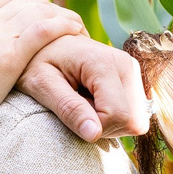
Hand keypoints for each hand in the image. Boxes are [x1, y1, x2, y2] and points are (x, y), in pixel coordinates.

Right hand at [0, 0, 145, 141]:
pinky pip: (44, 30)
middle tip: (66, 23)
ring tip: (77, 29)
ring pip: (39, 10)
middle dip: (49, 6)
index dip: (31, 2)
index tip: (44, 16)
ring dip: (62, 16)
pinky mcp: (7, 56)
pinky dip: (63, 27)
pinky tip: (76, 34)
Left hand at [20, 33, 150, 141]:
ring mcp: (132, 70)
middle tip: (78, 107)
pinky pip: (133, 113)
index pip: (118, 116)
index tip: (72, 114)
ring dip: (108, 121)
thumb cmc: (36, 61)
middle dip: (104, 126)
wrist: (44, 39)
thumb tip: (94, 134)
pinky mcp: (132, 77)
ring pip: (135, 120)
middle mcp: (126, 65)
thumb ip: (68, 109)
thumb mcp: (42, 85)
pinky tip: (93, 99)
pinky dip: (113, 114)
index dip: (96, 128)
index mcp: (104, 64)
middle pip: (132, 121)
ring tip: (83, 101)